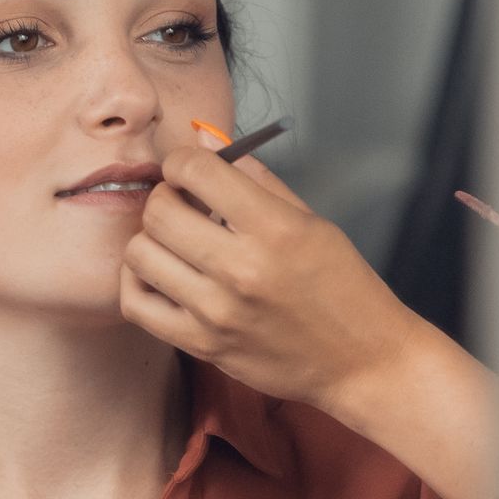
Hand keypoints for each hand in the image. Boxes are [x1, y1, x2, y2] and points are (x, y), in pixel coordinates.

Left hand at [118, 133, 423, 416]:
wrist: (362, 361)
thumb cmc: (342, 287)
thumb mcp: (311, 221)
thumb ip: (254, 178)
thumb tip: (203, 137)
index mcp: (276, 229)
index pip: (197, 171)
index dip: (183, 160)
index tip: (189, 168)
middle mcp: (243, 270)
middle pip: (159, 210)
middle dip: (166, 195)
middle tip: (184, 202)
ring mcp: (218, 313)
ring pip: (140, 253)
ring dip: (151, 237)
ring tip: (177, 240)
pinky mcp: (202, 346)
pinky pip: (136, 303)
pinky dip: (138, 280)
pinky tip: (162, 272)